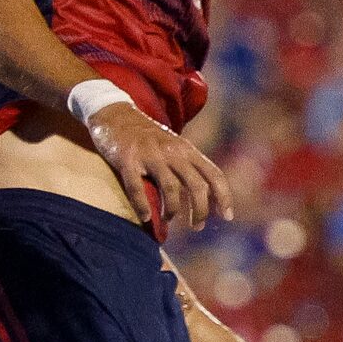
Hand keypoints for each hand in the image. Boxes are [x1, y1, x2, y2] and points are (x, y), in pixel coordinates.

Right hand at [84, 101, 231, 232]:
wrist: (115, 115)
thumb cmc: (146, 137)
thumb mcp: (173, 146)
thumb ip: (187, 167)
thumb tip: (201, 199)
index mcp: (187, 150)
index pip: (214, 175)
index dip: (224, 197)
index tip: (227, 217)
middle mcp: (172, 152)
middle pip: (196, 185)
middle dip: (200, 210)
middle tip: (196, 226)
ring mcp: (150, 155)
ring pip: (170, 188)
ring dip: (173, 210)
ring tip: (168, 220)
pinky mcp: (127, 160)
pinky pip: (137, 188)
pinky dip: (142, 206)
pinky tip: (145, 218)